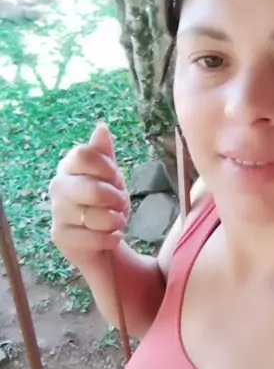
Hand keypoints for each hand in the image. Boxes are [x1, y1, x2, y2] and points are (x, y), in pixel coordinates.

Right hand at [49, 122, 130, 260]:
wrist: (101, 241)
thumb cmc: (104, 204)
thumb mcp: (110, 177)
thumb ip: (105, 153)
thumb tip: (101, 127)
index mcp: (69, 166)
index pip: (85, 155)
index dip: (107, 168)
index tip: (115, 178)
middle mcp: (58, 187)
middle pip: (92, 188)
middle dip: (115, 198)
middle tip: (119, 204)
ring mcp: (58, 213)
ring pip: (96, 216)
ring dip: (115, 221)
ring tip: (114, 221)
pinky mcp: (61, 238)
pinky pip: (95, 238)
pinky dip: (111, 238)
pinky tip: (111, 237)